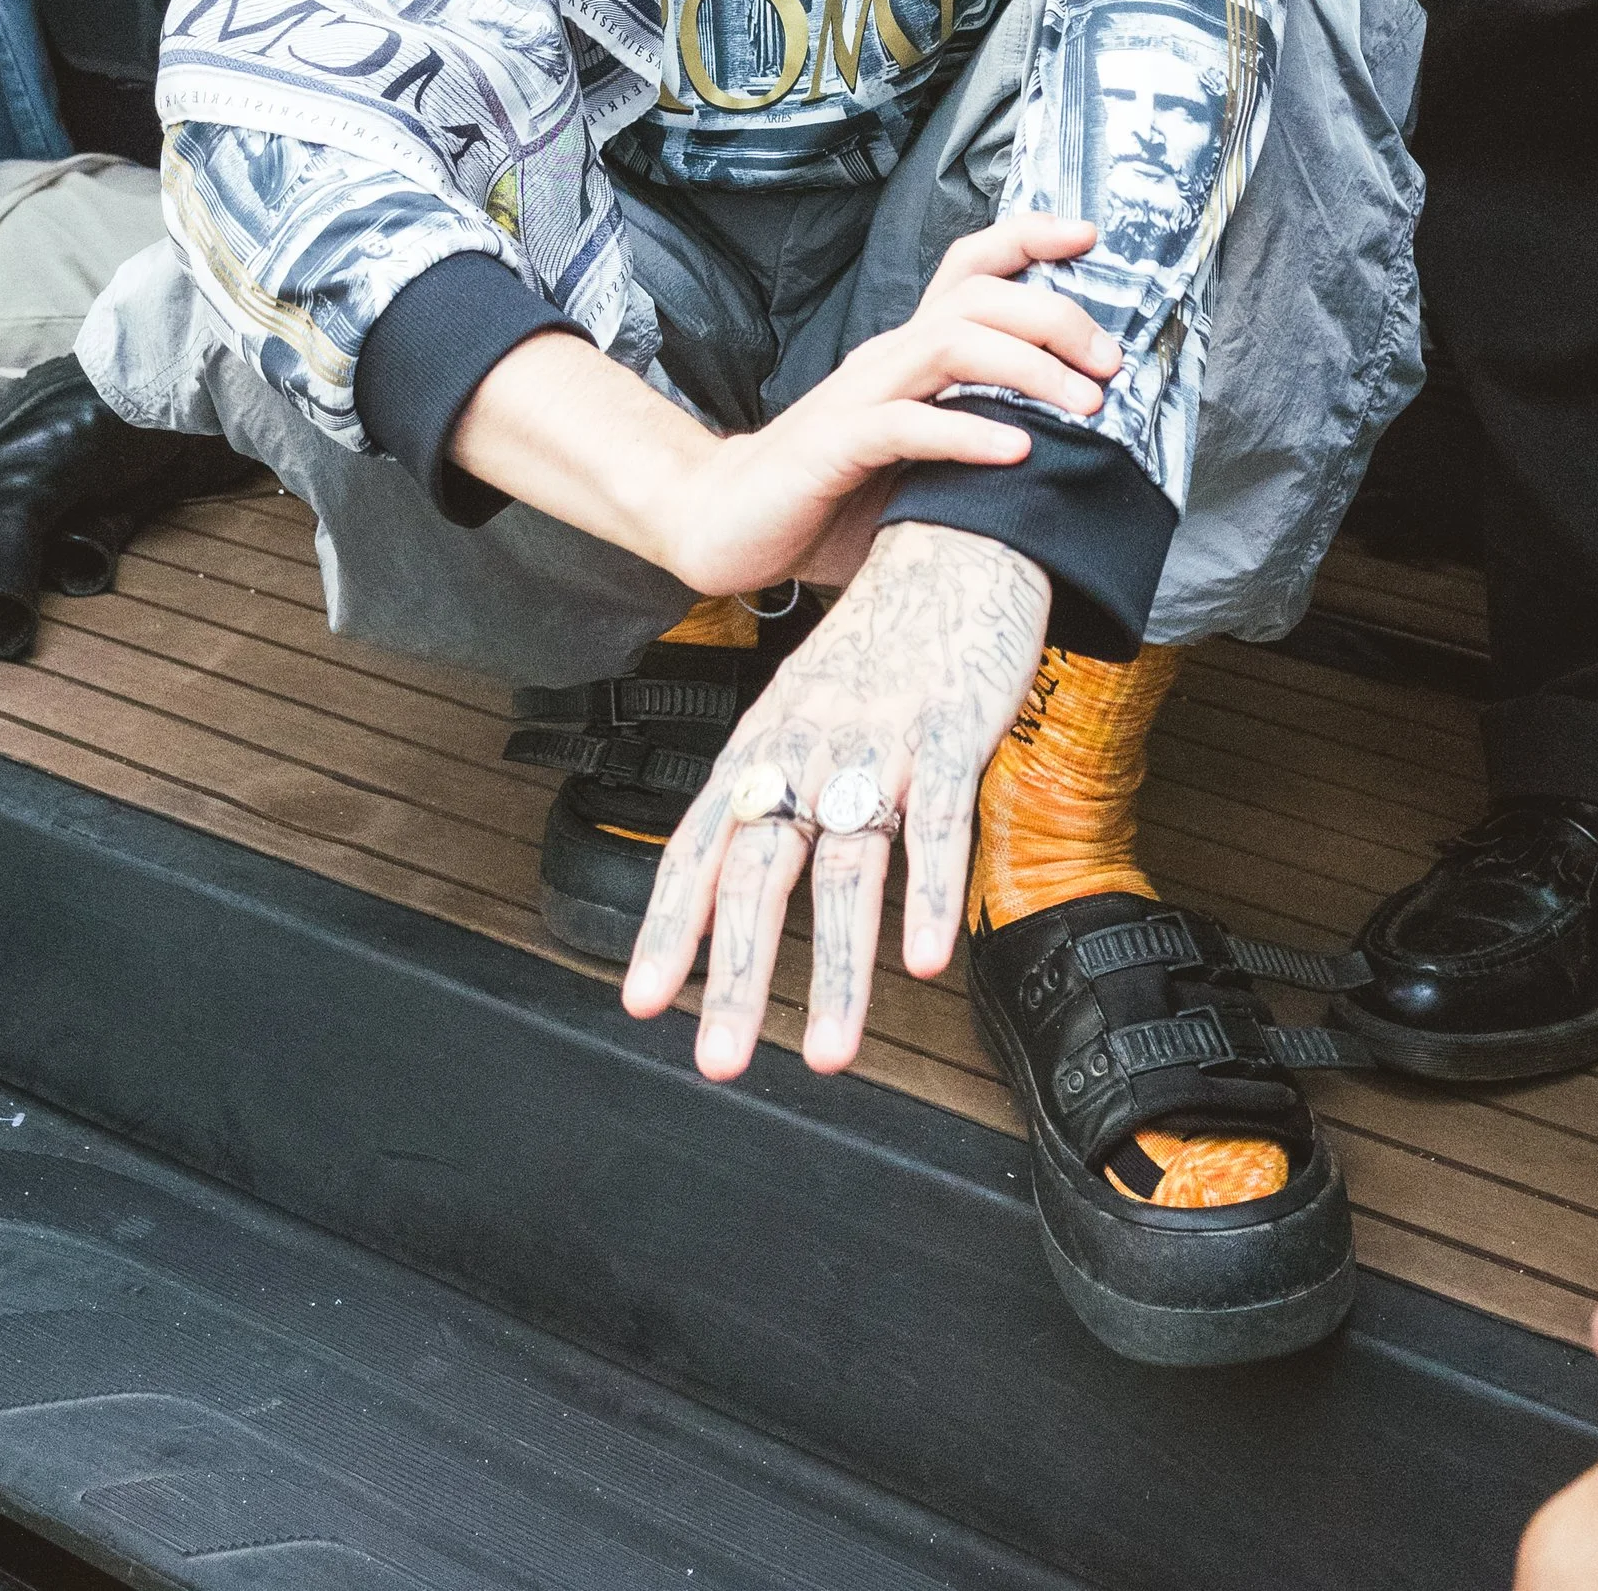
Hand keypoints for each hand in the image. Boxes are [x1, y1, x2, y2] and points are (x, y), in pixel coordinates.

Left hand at [621, 519, 1048, 1080]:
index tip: (642, 999)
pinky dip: (931, 892)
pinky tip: (925, 960)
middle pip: (761, 868)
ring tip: (827, 1052)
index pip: (702, 841)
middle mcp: (811, 743)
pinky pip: (941, 822)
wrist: (955, 539)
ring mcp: (882, 737)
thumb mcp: (807, 704)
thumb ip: (778, 788)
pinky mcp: (953, 728)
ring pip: (848, 864)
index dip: (669, 922)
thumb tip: (739, 878)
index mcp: (767, 739)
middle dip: (736, 972)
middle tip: (717, 1058)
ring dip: (836, 967)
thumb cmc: (882, 639)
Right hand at [652, 215, 1116, 602]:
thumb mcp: (915, 460)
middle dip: (1055, 316)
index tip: (1087, 236)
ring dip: (1028, 368)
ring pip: (951, 344)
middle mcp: (886, 359)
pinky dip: (967, 432)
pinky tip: (1015, 451)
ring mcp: (859, 397)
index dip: (1027, 239)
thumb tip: (1071, 457)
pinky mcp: (835, 446)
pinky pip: (907, 425)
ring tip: (1084, 406)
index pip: (968, 268)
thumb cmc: (826, 494)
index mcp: (906, 353)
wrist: (722, 522)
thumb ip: (972, 442)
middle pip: (977, 297)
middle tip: (1109, 364)